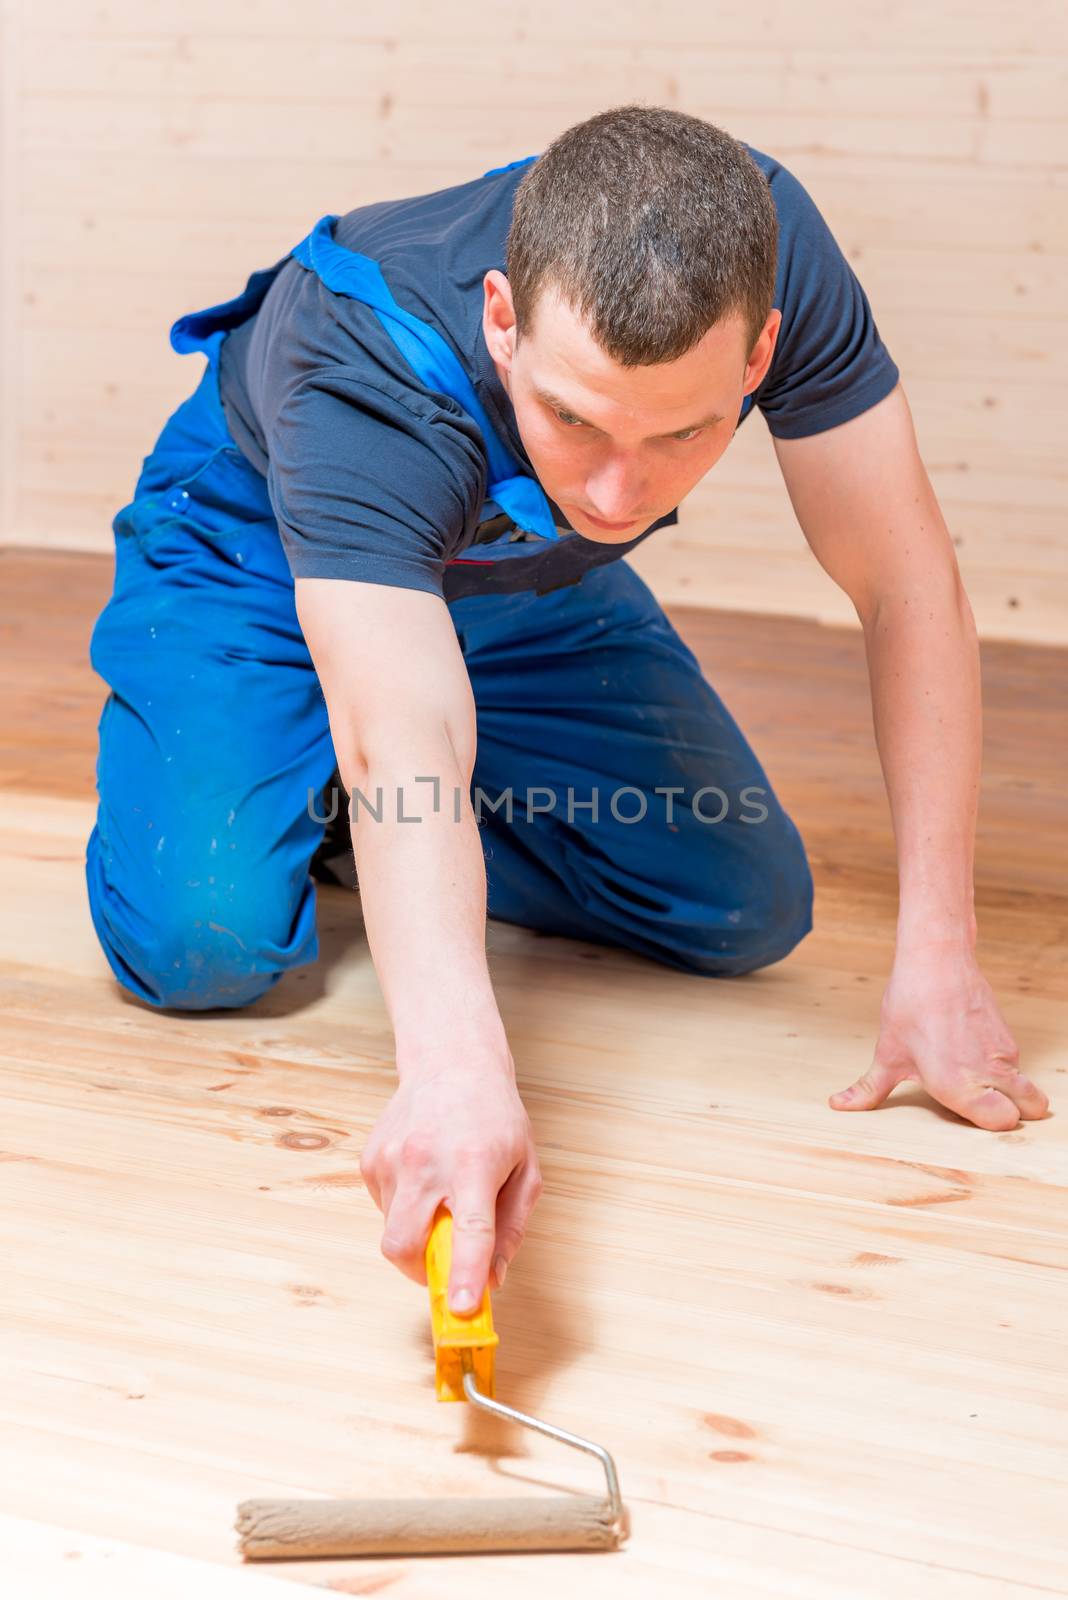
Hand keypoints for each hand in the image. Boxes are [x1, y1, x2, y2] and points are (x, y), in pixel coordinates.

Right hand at [359, 1053, 542, 1312]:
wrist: (451, 1064)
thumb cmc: (495, 1117)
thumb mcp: (526, 1168)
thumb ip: (512, 1227)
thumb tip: (493, 1279)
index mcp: (474, 1164)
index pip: (468, 1230)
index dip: (464, 1275)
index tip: (461, 1309)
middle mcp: (426, 1161)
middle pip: (404, 1245)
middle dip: (420, 1274)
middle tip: (442, 1271)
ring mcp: (391, 1160)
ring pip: (392, 1232)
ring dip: (417, 1237)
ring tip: (441, 1199)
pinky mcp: (370, 1161)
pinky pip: (384, 1210)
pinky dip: (404, 1212)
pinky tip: (424, 1181)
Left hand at [830, 947, 1049, 1128]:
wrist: (936, 961)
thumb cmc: (910, 1006)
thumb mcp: (887, 1054)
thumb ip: (869, 1090)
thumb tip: (839, 1106)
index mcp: (957, 1086)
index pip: (1002, 1123)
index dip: (990, 1122)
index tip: (968, 1111)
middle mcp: (987, 1074)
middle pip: (1028, 1110)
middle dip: (1013, 1111)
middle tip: (983, 1099)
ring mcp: (1004, 1054)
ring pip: (1024, 1086)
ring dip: (1007, 1088)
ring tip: (972, 1073)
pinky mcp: (1008, 1037)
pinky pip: (1015, 1064)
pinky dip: (1000, 1067)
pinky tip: (970, 1051)